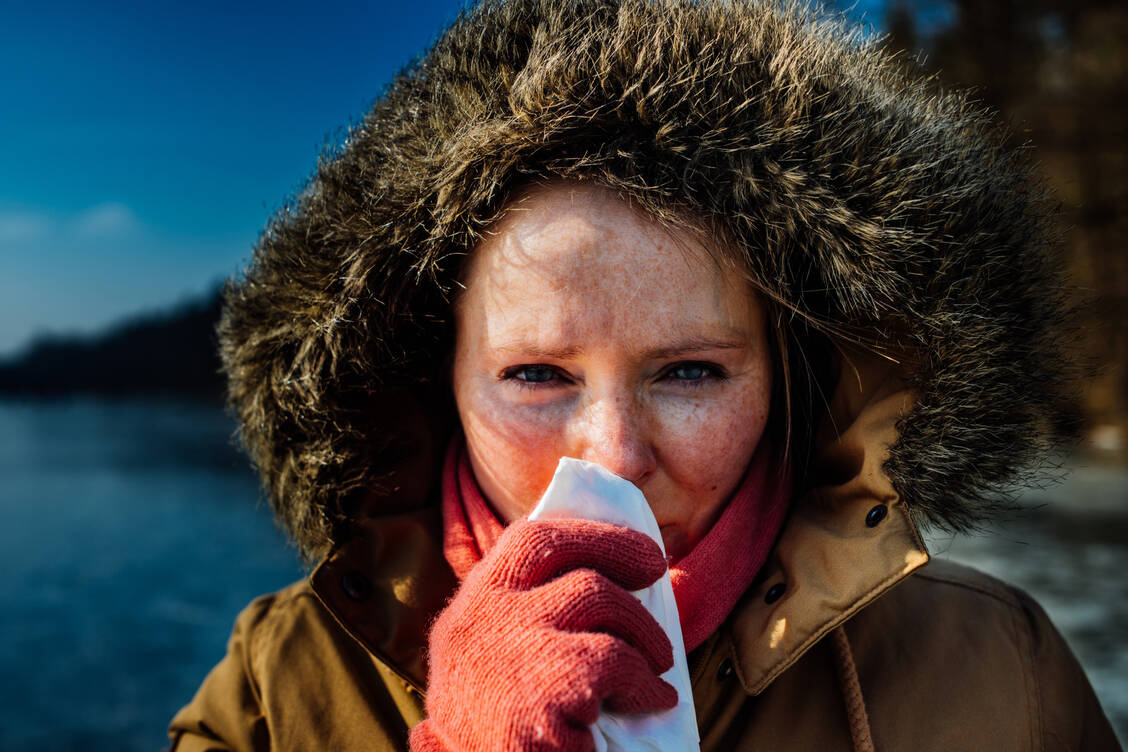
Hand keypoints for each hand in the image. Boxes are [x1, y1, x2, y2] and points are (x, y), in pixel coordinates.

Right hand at [410, 518, 677, 751]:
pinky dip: (646, 684)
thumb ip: (523, 617)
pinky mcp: (543, 694)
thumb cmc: (490, 729)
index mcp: (472, 605)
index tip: (645, 554)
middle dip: (632, 581)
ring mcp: (513, 652)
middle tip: (660, 598)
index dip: (595, 537)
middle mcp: (485, 618)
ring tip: (657, 669)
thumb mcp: (487, 658)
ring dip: (645, 637)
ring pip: (600, 604)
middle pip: (579, 575)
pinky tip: (655, 702)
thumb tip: (606, 580)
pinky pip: (618, 664)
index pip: (531, 541)